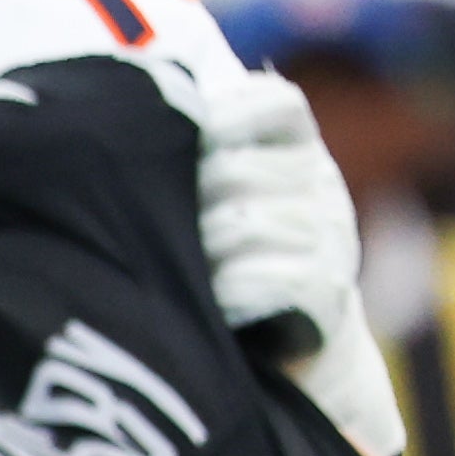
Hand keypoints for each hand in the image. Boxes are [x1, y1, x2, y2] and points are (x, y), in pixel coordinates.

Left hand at [194, 65, 409, 455]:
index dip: (224, 118)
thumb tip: (123, 97)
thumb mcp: (203, 194)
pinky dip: (224, 295)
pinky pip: (258, 279)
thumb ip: (181, 147)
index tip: (192, 145)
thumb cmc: (211, 263)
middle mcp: (322, 185)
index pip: (274, 103)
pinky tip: (217, 306)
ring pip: (241, 225)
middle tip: (175, 236)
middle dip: (190, 204)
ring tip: (192, 276)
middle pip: (236, 171)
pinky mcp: (327, 293)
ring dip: (199, 257)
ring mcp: (331, 239)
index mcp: (295, 148)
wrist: (278, 358)